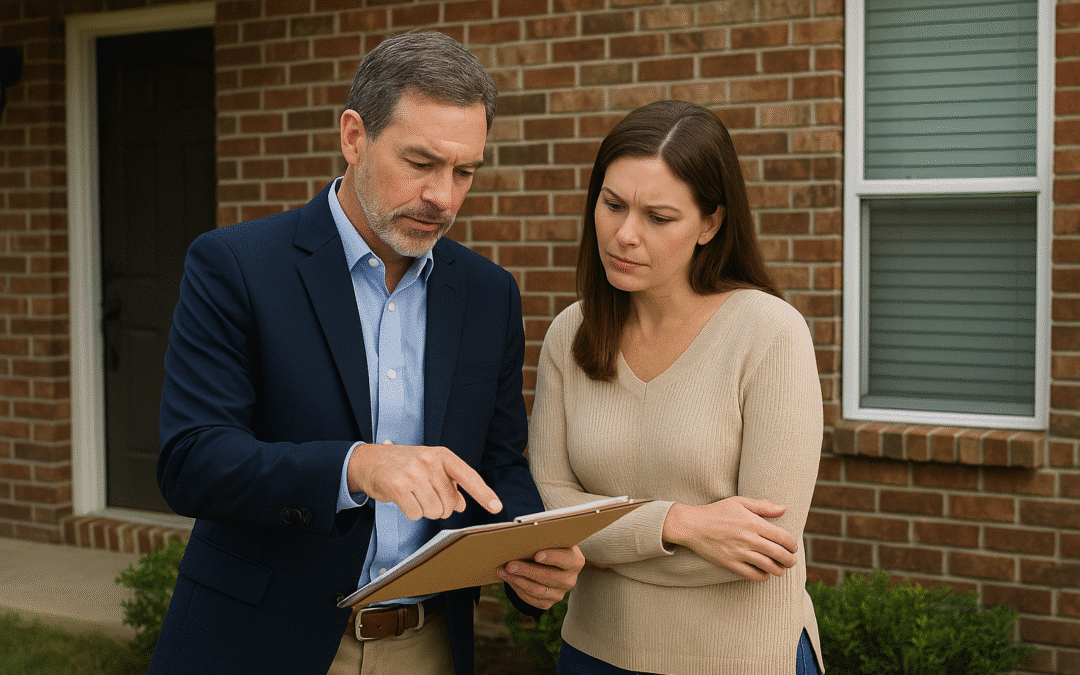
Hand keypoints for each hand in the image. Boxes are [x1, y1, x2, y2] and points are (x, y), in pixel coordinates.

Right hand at [346, 443, 502, 519]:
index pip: (469, 476)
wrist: (370, 460)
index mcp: (442, 455)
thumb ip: (450, 484)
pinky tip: (404, 499)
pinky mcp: (398, 487)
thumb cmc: (405, 464)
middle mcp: (429, 462)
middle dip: (440, 507)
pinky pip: (416, 514)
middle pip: (450, 503)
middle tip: (426, 495)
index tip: (497, 507)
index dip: (484, 494)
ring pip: (434, 511)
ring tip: (414, 496)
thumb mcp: (431, 467)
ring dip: (425, 510)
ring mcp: (413, 474)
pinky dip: (411, 512)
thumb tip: (462, 504)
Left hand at [497, 545, 584, 609]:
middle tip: (510, 564)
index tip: (536, 555)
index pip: (565, 559)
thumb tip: (524, 536)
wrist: (552, 563)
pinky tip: (509, 579)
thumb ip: (545, 538)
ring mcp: (560, 594)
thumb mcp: (552, 540)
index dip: (552, 557)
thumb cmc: (550, 546)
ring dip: (517, 580)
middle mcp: (570, 580)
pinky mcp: (549, 602)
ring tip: (503, 571)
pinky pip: (532, 600)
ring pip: (537, 591)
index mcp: (575, 561)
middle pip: (548, 577)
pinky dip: (518, 589)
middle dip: (526, 571)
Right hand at [662, 496, 797, 581]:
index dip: (792, 544)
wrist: (692, 525)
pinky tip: (765, 574)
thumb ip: (763, 506)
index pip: (782, 537)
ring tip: (781, 569)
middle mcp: (749, 539)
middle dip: (789, 560)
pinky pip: (752, 574)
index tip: (793, 547)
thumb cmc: (717, 511)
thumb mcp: (739, 502)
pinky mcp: (730, 563)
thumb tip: (785, 509)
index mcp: (753, 523)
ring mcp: (739, 552)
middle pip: (779, 554)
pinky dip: (763, 576)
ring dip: (779, 570)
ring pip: (768, 566)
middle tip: (791, 561)